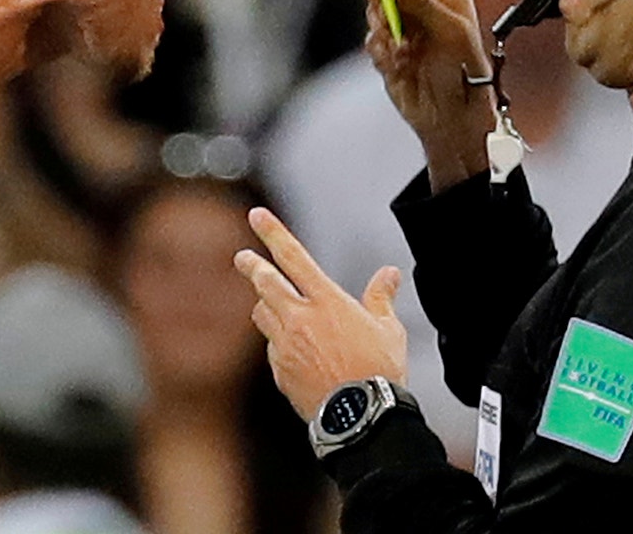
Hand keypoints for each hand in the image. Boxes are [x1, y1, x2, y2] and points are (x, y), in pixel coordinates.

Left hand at [234, 207, 406, 420]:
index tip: (256, 215)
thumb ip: (382, 298)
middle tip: (242, 257)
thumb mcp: (389, 330)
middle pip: (265, 282)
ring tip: (269, 303)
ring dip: (264, 305)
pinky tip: (293, 350)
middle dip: (251, 265)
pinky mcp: (280, 371)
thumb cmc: (379, 371)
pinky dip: (278, 343)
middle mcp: (300, 318)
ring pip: (262, 314)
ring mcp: (286, 346)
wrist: (360, 417)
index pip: (294, 256)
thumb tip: (390, 274)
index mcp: (327, 301)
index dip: (272, 232)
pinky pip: (272, 349)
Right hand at [366, 0, 494, 189]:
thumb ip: (422, 1)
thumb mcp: (451, 31)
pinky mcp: (387, 48)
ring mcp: (403, 24)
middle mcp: (421, 1)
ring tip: (403, 48)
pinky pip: (371, 39)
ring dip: (383, 28)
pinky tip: (401, 63)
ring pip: (373, 9)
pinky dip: (381, 51)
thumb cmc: (466, 72)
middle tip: (389, 13)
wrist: (454, 117)